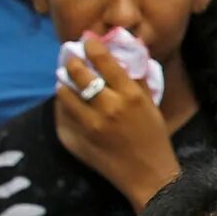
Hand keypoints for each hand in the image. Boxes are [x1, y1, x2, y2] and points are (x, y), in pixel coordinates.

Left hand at [51, 34, 181, 209]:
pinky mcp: (77, 139)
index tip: (87, 39)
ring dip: (63, 82)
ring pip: (64, 93)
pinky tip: (68, 102)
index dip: (92, 45)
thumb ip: (138, 80)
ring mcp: (89, 125)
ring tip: (65, 79)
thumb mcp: (151, 106)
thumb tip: (129, 54)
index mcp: (130, 96)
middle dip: (72, 60)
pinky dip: (63, 105)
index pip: (104, 61)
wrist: (148, 176)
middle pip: (79, 74)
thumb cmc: (154, 139)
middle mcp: (107, 107)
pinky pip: (62, 115)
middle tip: (71, 56)